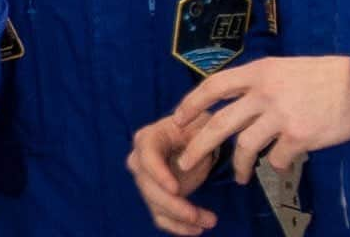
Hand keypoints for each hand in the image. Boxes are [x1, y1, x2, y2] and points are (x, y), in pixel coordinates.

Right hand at [127, 112, 217, 235]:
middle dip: (173, 205)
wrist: (194, 133)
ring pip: (157, 206)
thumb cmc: (197, 125)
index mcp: (148, 138)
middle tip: (194, 214)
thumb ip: (196, 139)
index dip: (159, 175)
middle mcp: (139, 161)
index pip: (148, 158)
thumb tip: (185, 164)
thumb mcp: (201, 124)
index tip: (175, 190)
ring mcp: (145, 181)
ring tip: (209, 221)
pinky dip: (178, 226)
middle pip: (150, 189)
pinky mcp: (154, 198)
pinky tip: (197, 229)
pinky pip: (161, 217)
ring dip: (181, 218)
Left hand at [173, 56, 349, 183]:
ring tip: (243, 176)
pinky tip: (286, 161)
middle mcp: (267, 91)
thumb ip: (263, 83)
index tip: (178, 118)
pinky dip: (279, 164)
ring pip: (245, 148)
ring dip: (241, 167)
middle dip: (198, 147)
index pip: (215, 85)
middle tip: (187, 163)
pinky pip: (277, 160)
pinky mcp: (298, 137)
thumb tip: (238, 104)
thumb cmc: (326, 75)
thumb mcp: (288, 68)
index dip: (192, 103)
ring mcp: (282, 115)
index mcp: (262, 71)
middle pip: (220, 123)